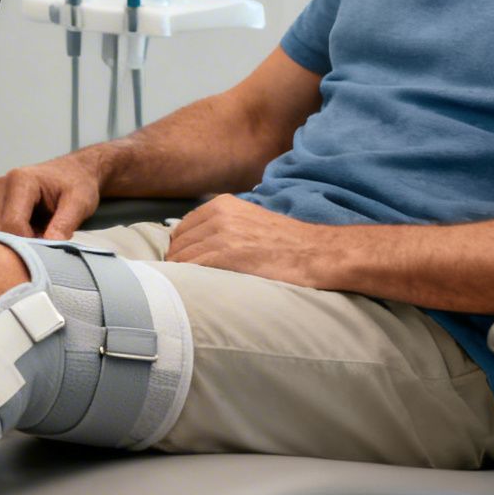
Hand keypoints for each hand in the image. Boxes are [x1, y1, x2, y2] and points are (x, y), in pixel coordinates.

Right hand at [0, 153, 104, 239]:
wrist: (70, 173)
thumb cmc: (76, 185)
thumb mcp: (79, 202)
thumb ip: (65, 223)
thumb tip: (51, 245)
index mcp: (19, 180)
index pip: (12, 223)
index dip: (27, 244)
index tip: (45, 251)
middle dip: (17, 246)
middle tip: (41, 249)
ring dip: (7, 245)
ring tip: (32, 240)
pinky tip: (19, 240)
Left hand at [166, 194, 327, 285]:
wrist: (316, 253)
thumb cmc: (287, 243)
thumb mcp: (250, 220)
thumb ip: (223, 226)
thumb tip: (198, 244)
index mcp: (223, 204)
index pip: (183, 228)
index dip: (180, 249)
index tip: (181, 265)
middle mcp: (219, 214)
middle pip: (179, 242)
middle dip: (177, 262)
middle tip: (180, 281)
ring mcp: (222, 233)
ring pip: (182, 256)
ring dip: (180, 274)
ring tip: (185, 289)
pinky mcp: (227, 254)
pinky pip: (192, 268)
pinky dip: (187, 280)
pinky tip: (193, 290)